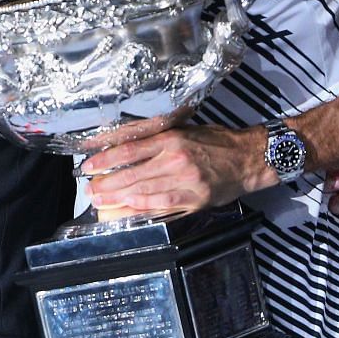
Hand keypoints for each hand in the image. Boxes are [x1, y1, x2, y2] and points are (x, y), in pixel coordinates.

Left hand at [82, 121, 263, 218]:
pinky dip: (143, 207)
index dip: (105, 160)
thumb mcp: (185, 129)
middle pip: (132, 173)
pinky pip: (164, 205)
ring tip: (100, 200)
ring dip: (118, 197)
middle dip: (106, 183)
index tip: (88, 166)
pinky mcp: (196, 199)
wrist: (250, 158)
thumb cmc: (218, 143)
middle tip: (89, 189)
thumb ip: (158, 137)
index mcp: (172, 138)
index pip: (129, 150)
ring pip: (144, 191)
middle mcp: (176, 159)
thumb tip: (125, 145)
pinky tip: (127, 208)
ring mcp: (186, 181)